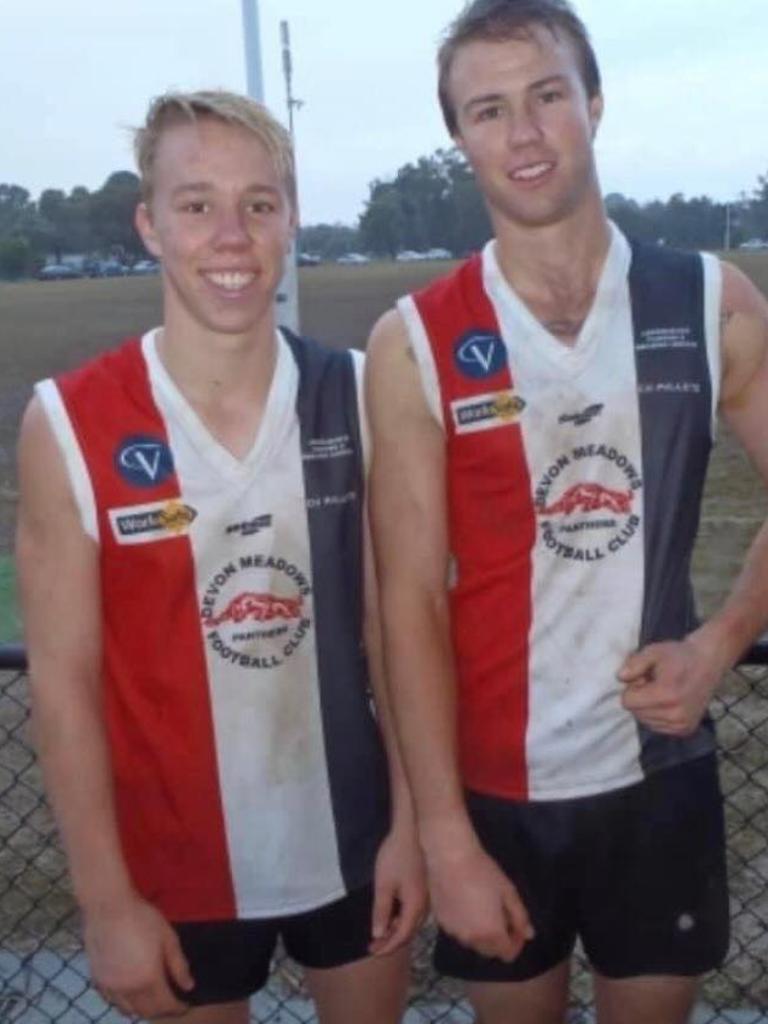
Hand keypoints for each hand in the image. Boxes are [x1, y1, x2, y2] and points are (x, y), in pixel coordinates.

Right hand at [84, 894, 193, 1018]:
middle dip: (162, 1012)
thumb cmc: (143, 918)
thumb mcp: (168, 938)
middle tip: (172, 1006)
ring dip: (143, 1011)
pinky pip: (113, 1002)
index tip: (185, 1006)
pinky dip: (125, 1004)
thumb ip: (179, 965)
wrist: (108, 908)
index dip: (177, 1008)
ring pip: (128, 1010)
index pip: (165, 1005)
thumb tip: (188, 987)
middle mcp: (128, 989)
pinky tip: (131, 996)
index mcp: (149, 978)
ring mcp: (110, 987)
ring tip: (153, 1003)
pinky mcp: (98, 980)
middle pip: (147, 1012)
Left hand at [369, 823, 427, 955]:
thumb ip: (381, 911)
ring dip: (397, 930)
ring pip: (412, 922)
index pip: (402, 936)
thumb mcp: (383, 885)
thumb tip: (378, 934)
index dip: (387, 946)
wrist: (412, 831)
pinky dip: (402, 919)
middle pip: (409, 932)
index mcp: (415, 907)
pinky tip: (393, 915)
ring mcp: (427, 897)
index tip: (372, 951)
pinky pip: (414, 912)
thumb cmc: (396, 856)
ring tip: (380, 933)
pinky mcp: (425, 888)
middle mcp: (425, 906)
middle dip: (391, 941)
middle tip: (373, 946)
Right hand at [426, 842, 532, 961]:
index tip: (517, 927)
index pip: (508, 954)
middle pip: (490, 952)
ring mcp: (454, 932)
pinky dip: (465, 926)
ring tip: (482, 910)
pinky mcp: (441, 922)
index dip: (516, 943)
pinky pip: (458, 932)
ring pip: (473, 942)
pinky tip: (465, 906)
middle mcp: (472, 939)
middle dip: (499, 940)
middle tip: (502, 917)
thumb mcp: (508, 891)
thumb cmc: (483, 872)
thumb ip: (520, 916)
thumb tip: (529, 935)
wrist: (450, 857)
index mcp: (491, 933)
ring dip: (481, 934)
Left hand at [618, 637, 723, 735]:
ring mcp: (682, 725)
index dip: (632, 687)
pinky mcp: (686, 730)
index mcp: (666, 695)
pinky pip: (657, 726)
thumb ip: (634, 664)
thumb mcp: (653, 651)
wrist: (709, 661)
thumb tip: (620, 678)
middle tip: (654, 683)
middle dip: (639, 698)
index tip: (644, 677)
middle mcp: (675, 715)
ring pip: (645, 721)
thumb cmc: (678, 655)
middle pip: (635, 713)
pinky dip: (658, 715)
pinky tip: (669, 701)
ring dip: (648, 707)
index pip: (628, 702)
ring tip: (663, 691)